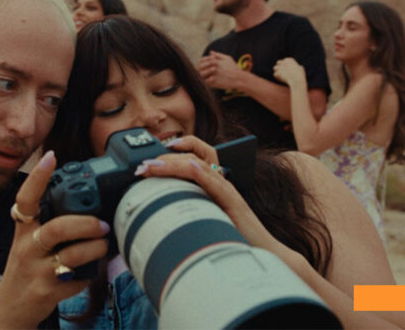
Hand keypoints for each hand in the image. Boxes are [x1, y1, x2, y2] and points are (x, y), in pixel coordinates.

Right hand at [0, 151, 108, 328]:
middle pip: (58, 228)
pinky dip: (91, 272)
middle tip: (103, 223)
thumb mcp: (30, 238)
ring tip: (104, 244)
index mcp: (23, 228)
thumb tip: (84, 196)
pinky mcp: (48, 291)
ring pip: (73, 254)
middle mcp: (26, 247)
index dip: (38, 177)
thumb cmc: (29, 263)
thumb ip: (49, 218)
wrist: (14, 306)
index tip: (51, 156)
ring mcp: (36, 270)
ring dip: (96, 248)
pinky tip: (92, 268)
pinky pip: (78, 278)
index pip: (27, 198)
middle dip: (87, 223)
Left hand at [137, 136, 279, 251]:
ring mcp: (228, 192)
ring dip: (175, 162)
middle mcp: (221, 183)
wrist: (261, 252)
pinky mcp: (234, 204)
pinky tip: (189, 167)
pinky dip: (202, 174)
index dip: (173, 152)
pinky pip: (218, 185)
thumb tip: (158, 212)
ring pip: (201, 166)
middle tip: (143, 166)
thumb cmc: (232, 239)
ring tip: (154, 164)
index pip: (194, 156)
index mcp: (213, 185)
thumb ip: (188, 211)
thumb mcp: (205, 220)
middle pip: (194, 156)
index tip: (150, 159)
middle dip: (166, 158)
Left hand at [197, 51, 241, 89]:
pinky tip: (209, 81)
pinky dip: (205, 82)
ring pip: (202, 76)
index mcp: (215, 62)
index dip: (202, 63)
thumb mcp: (228, 58)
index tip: (203, 66)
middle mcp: (213, 68)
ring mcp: (213, 76)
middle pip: (201, 68)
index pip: (202, 61)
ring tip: (205, 77)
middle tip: (202, 72)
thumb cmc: (234, 68)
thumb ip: (218, 55)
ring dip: (202, 76)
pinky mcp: (214, 83)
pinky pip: (206, 83)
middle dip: (200, 70)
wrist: (239, 79)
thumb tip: (210, 52)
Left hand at [273, 58, 305, 86]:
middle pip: (278, 62)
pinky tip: (281, 79)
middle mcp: (283, 62)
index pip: (283, 61)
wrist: (297, 80)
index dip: (284, 65)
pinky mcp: (277, 72)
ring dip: (277, 71)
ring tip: (281, 76)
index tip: (286, 70)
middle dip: (279, 67)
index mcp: (288, 60)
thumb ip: (298, 67)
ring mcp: (280, 67)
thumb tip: (299, 67)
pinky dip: (277, 77)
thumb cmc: (300, 75)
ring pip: (275, 68)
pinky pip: (275, 74)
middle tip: (281, 72)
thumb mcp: (301, 69)